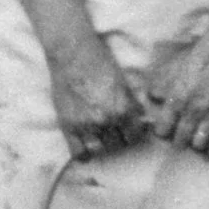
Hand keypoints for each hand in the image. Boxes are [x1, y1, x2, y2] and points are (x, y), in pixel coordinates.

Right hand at [46, 39, 147, 160]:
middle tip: (113, 129)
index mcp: (123, 109)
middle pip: (118, 144)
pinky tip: (85, 144)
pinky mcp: (68, 127)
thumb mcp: (123, 83)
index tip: (129, 129)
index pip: (135, 136)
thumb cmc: (99, 63)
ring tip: (100, 135)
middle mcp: (106, 121)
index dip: (133, 132)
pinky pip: (78, 153)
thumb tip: (140, 121)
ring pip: (100, 150)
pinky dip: (83, 153)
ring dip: (102, 144)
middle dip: (118, 137)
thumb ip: (131, 104)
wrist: (72, 55)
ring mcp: (86, 126)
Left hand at [143, 22, 208, 156]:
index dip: (163, 133)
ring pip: (199, 145)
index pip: (162, 130)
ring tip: (195, 143)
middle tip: (181, 138)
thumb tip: (151, 99)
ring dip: (195, 146)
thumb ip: (159, 86)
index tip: (166, 131)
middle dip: (179, 142)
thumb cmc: (199, 56)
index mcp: (176, 99)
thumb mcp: (172, 68)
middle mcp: (192, 111)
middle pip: (180, 141)